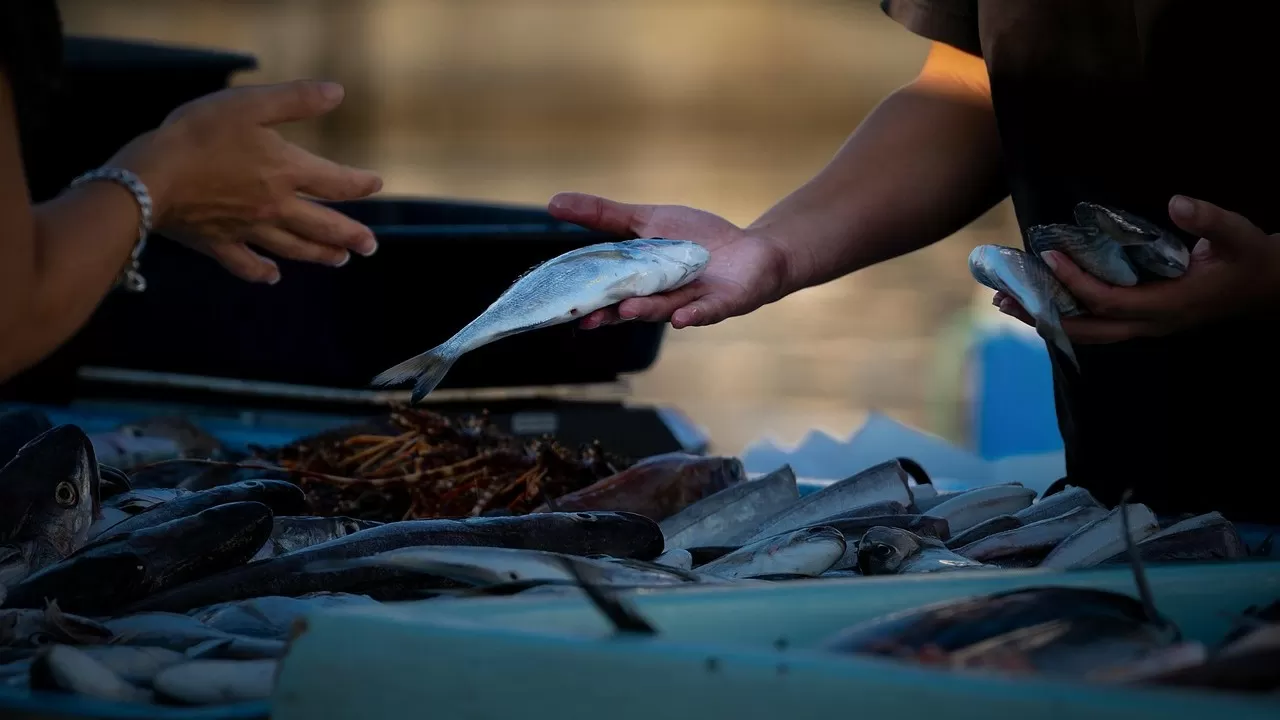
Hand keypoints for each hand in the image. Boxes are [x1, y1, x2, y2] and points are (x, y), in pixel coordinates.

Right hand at [108, 80, 382, 283]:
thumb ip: (295, 99)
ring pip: (294, 248)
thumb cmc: (198, 134)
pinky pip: (245, 264)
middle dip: (351, 235)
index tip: (376, 184)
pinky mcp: (217, 243)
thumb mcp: (249, 104)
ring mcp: (247, 229)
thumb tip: (338, 93)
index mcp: (286, 171)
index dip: (359, 183)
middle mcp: (274, 207)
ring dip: (320, 254)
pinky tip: (272, 276)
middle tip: (371, 247)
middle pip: (324, 226)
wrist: (149, 176)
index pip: (335, 182)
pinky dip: (261, 271)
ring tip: (340, 260)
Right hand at [547, 192, 791, 328]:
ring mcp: (691, 302)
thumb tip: (552, 203)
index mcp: (639, 280)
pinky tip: (682, 318)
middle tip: (589, 318)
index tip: (564, 307)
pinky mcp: (721, 304)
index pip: (608, 291)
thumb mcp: (647, 220)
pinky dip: (693, 315)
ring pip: (665, 309)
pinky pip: (705, 312)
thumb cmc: (697, 239)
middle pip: (632, 307)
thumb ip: (603, 215)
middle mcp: (661, 298)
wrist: (753, 252)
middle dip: (611, 313)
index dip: (587, 299)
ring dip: (646, 310)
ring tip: (627, 309)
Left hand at [993, 195, 1279, 342]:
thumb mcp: (1239, 235)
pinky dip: (1064, 315)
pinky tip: (1039, 301)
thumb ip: (1210, 220)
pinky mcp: (1142, 321)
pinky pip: (1095, 325)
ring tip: (1007, 302)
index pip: (1109, 300)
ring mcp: (1145, 327)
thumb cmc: (1251, 260)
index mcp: (1168, 306)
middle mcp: (1150, 325)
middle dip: (1042, 314)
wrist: (1265, 288)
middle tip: (1002, 296)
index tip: (1048, 256)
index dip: (1075, 282)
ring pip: (1086, 333)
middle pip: (1084, 330)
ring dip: (1045, 318)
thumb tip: (1177, 201)